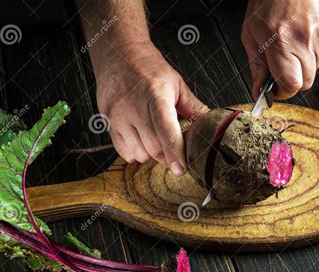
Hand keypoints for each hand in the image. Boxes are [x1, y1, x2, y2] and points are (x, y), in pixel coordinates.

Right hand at [93, 42, 208, 174]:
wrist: (118, 54)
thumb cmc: (149, 69)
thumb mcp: (176, 83)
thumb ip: (193, 107)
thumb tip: (211, 126)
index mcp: (155, 96)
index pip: (166, 131)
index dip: (175, 153)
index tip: (181, 169)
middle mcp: (134, 108)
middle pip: (154, 148)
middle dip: (169, 156)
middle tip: (177, 150)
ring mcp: (118, 117)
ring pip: (140, 154)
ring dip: (153, 155)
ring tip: (157, 138)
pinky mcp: (107, 124)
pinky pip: (125, 152)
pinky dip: (137, 153)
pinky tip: (142, 139)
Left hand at [241, 0, 318, 98]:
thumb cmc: (267, 0)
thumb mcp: (251, 33)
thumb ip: (257, 66)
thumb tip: (259, 91)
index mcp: (281, 42)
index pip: (292, 85)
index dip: (283, 92)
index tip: (275, 88)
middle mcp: (305, 39)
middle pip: (306, 83)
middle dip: (292, 81)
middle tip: (281, 67)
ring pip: (314, 68)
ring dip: (302, 64)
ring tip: (291, 43)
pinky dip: (312, 49)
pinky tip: (302, 33)